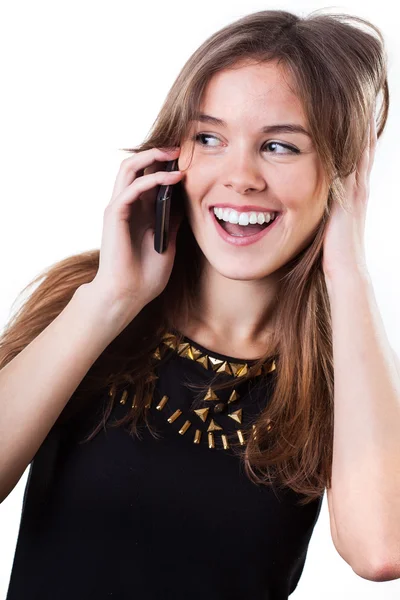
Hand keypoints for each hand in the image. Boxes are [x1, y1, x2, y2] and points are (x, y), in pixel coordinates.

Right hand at [89, 147, 183, 320]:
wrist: (128, 295)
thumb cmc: (145, 276)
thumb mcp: (168, 243)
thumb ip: (172, 221)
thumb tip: (186, 202)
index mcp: (138, 212)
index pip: (147, 177)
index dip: (164, 165)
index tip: (187, 159)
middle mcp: (126, 206)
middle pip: (136, 166)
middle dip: (157, 153)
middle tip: (180, 149)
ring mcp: (119, 209)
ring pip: (129, 168)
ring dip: (152, 158)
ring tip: (175, 155)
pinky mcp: (114, 215)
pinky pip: (131, 188)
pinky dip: (152, 179)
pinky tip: (173, 179)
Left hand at [322, 108, 376, 280]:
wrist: (344, 267)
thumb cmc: (332, 253)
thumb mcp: (327, 225)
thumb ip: (325, 210)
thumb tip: (304, 204)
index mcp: (353, 196)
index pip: (355, 161)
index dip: (356, 141)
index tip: (351, 118)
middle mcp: (359, 189)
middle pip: (363, 149)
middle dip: (363, 127)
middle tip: (363, 100)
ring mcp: (359, 190)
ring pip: (362, 151)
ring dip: (362, 128)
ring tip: (363, 102)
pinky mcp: (354, 194)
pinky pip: (356, 162)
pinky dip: (358, 143)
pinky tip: (356, 124)